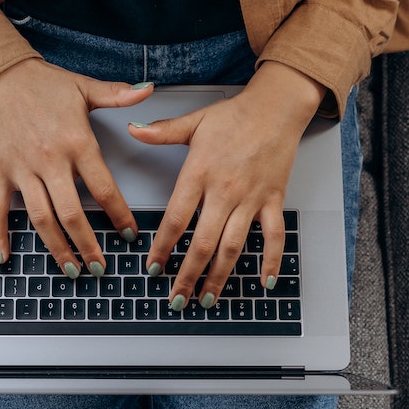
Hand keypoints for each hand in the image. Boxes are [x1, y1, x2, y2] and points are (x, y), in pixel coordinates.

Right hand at [0, 58, 152, 276]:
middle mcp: (49, 160)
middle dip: (87, 245)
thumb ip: (118, 95)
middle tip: (100, 268)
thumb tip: (149, 89)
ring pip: (39, 217)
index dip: (119, 214)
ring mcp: (22, 168)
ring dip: (56, 248)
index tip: (130, 234)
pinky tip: (5, 257)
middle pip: (70, 213)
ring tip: (71, 270)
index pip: (103, 187)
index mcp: (76, 141)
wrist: (2, 75)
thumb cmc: (45, 84)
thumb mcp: (84, 87)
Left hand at [129, 62, 326, 309]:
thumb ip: (161, 132)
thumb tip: (131, 130)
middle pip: (202, 243)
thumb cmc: (235, 114)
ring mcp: (251, 199)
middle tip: (176, 299)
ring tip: (207, 300)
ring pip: (233, 247)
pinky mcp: (273, 200)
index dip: (162, 248)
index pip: (176, 219)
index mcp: (199, 174)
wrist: (276, 107)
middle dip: (187, 276)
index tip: (153, 268)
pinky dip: (271, 261)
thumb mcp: (193, 121)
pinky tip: (263, 282)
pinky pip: (274, 236)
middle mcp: (224, 191)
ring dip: (219, 277)